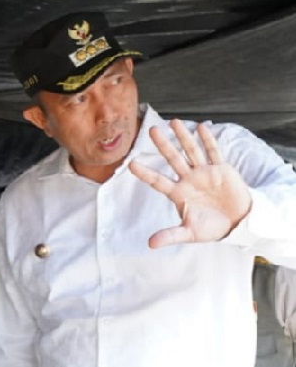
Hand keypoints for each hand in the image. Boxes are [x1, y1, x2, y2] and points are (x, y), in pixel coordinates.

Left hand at [128, 120, 252, 248]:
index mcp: (178, 194)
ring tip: (174, 121)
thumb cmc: (211, 228)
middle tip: (151, 130)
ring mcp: (204, 173)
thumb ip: (170, 236)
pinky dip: (208, 140)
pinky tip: (201, 127)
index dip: (145, 173)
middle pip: (173, 159)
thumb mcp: (189, 233)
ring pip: (191, 151)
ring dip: (183, 137)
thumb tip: (150, 244)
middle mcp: (188, 180)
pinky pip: (213, 152)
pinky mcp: (221, 169)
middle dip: (163, 145)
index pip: (157, 181)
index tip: (130, 164)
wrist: (237, 223)